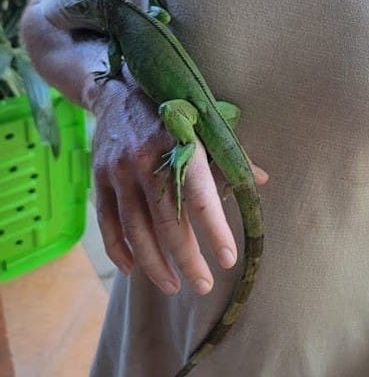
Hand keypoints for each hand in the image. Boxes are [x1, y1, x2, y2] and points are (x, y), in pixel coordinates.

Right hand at [88, 72, 267, 296]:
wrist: (118, 90)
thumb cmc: (172, 111)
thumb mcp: (205, 123)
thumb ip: (230, 155)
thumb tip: (262, 181)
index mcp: (178, 143)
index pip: (199, 196)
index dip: (214, 230)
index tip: (228, 258)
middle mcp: (145, 159)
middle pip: (166, 222)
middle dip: (187, 260)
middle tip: (205, 285)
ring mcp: (117, 171)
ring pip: (136, 230)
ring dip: (155, 265)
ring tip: (175, 286)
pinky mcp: (98, 179)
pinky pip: (107, 224)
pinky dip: (120, 250)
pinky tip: (135, 270)